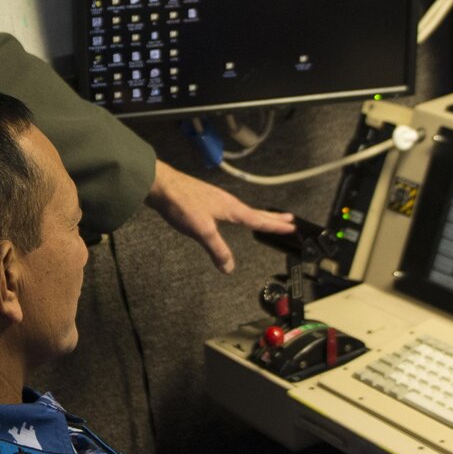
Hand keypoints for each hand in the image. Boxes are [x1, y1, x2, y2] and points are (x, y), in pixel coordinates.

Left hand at [145, 159, 295, 272]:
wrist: (160, 185)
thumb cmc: (182, 204)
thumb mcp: (202, 231)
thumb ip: (217, 250)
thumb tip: (229, 268)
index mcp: (231, 208)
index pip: (258, 220)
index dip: (275, 226)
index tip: (292, 228)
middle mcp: (228, 202)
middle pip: (255, 212)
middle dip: (272, 217)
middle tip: (289, 220)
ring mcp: (217, 199)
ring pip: (244, 209)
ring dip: (259, 214)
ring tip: (268, 218)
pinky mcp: (206, 200)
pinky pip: (232, 208)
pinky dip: (242, 213)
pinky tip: (234, 215)